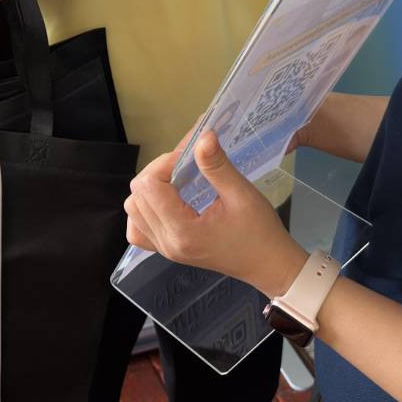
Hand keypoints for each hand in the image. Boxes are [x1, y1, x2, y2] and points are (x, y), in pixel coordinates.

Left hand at [125, 131, 305, 292]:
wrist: (267, 265)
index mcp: (182, 230)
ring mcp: (164, 249)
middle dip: (158, 172)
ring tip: (176, 182)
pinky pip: (139, 228)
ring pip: (134, 210)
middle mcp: (167, 242)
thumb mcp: (242, 194)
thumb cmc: (259, 231)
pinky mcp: (167, 250)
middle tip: (185, 166)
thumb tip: (202, 136)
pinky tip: (166, 202)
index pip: (149, 186)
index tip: (189, 157)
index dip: (165, 163)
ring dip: (149, 189)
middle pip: (137, 195)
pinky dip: (146, 210)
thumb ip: (217, 166)